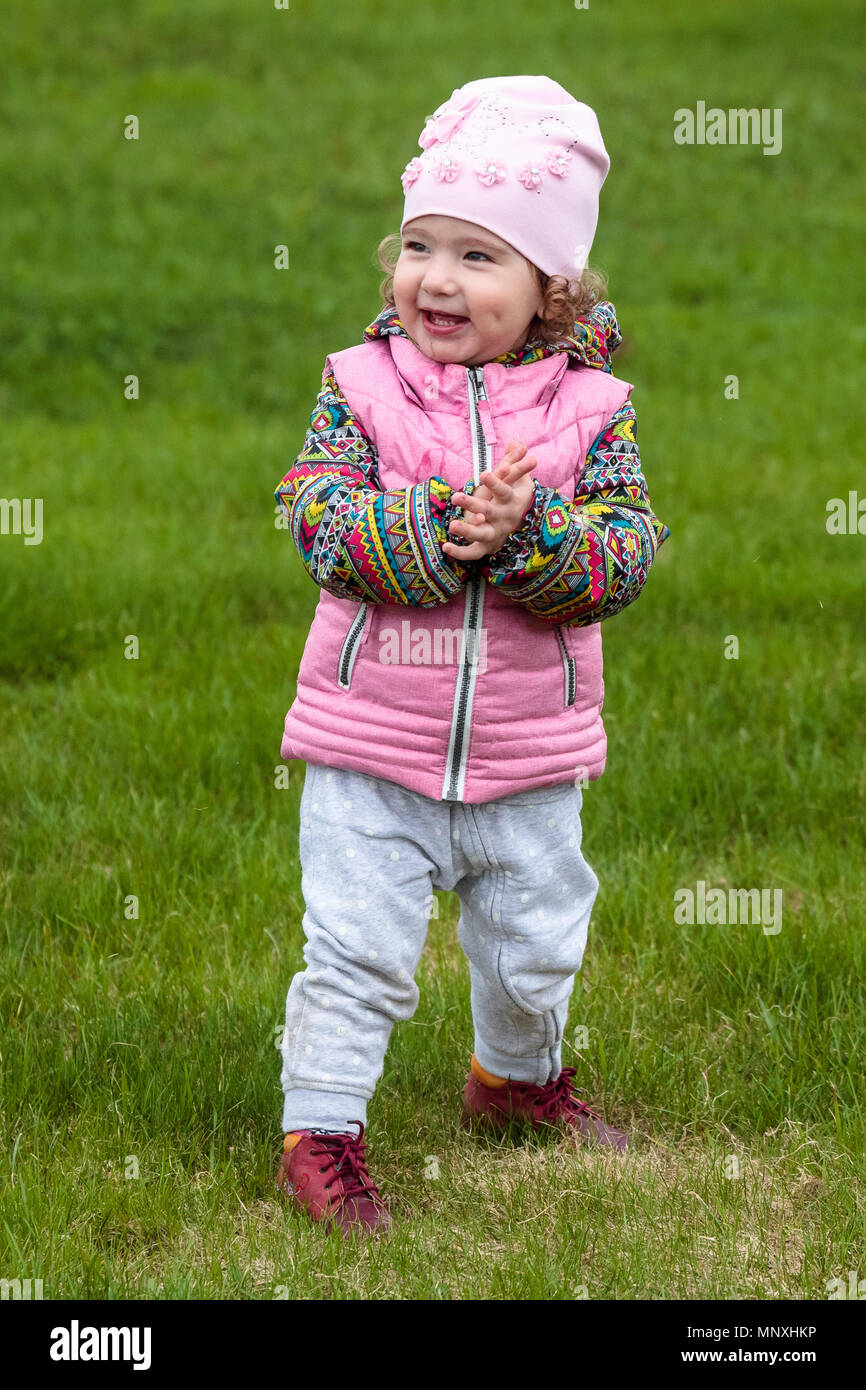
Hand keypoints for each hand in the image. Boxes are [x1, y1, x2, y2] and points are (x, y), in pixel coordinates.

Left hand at [443, 438, 537, 561]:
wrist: (520, 523)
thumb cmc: (514, 494)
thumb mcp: (516, 477)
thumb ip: (513, 459)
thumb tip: (516, 439)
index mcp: (511, 500)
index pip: (503, 491)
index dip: (495, 483)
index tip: (484, 473)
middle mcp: (503, 518)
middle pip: (488, 511)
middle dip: (472, 505)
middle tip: (456, 497)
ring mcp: (495, 533)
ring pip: (481, 534)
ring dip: (467, 531)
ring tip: (452, 525)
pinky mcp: (486, 546)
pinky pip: (473, 552)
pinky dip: (460, 552)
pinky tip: (445, 547)